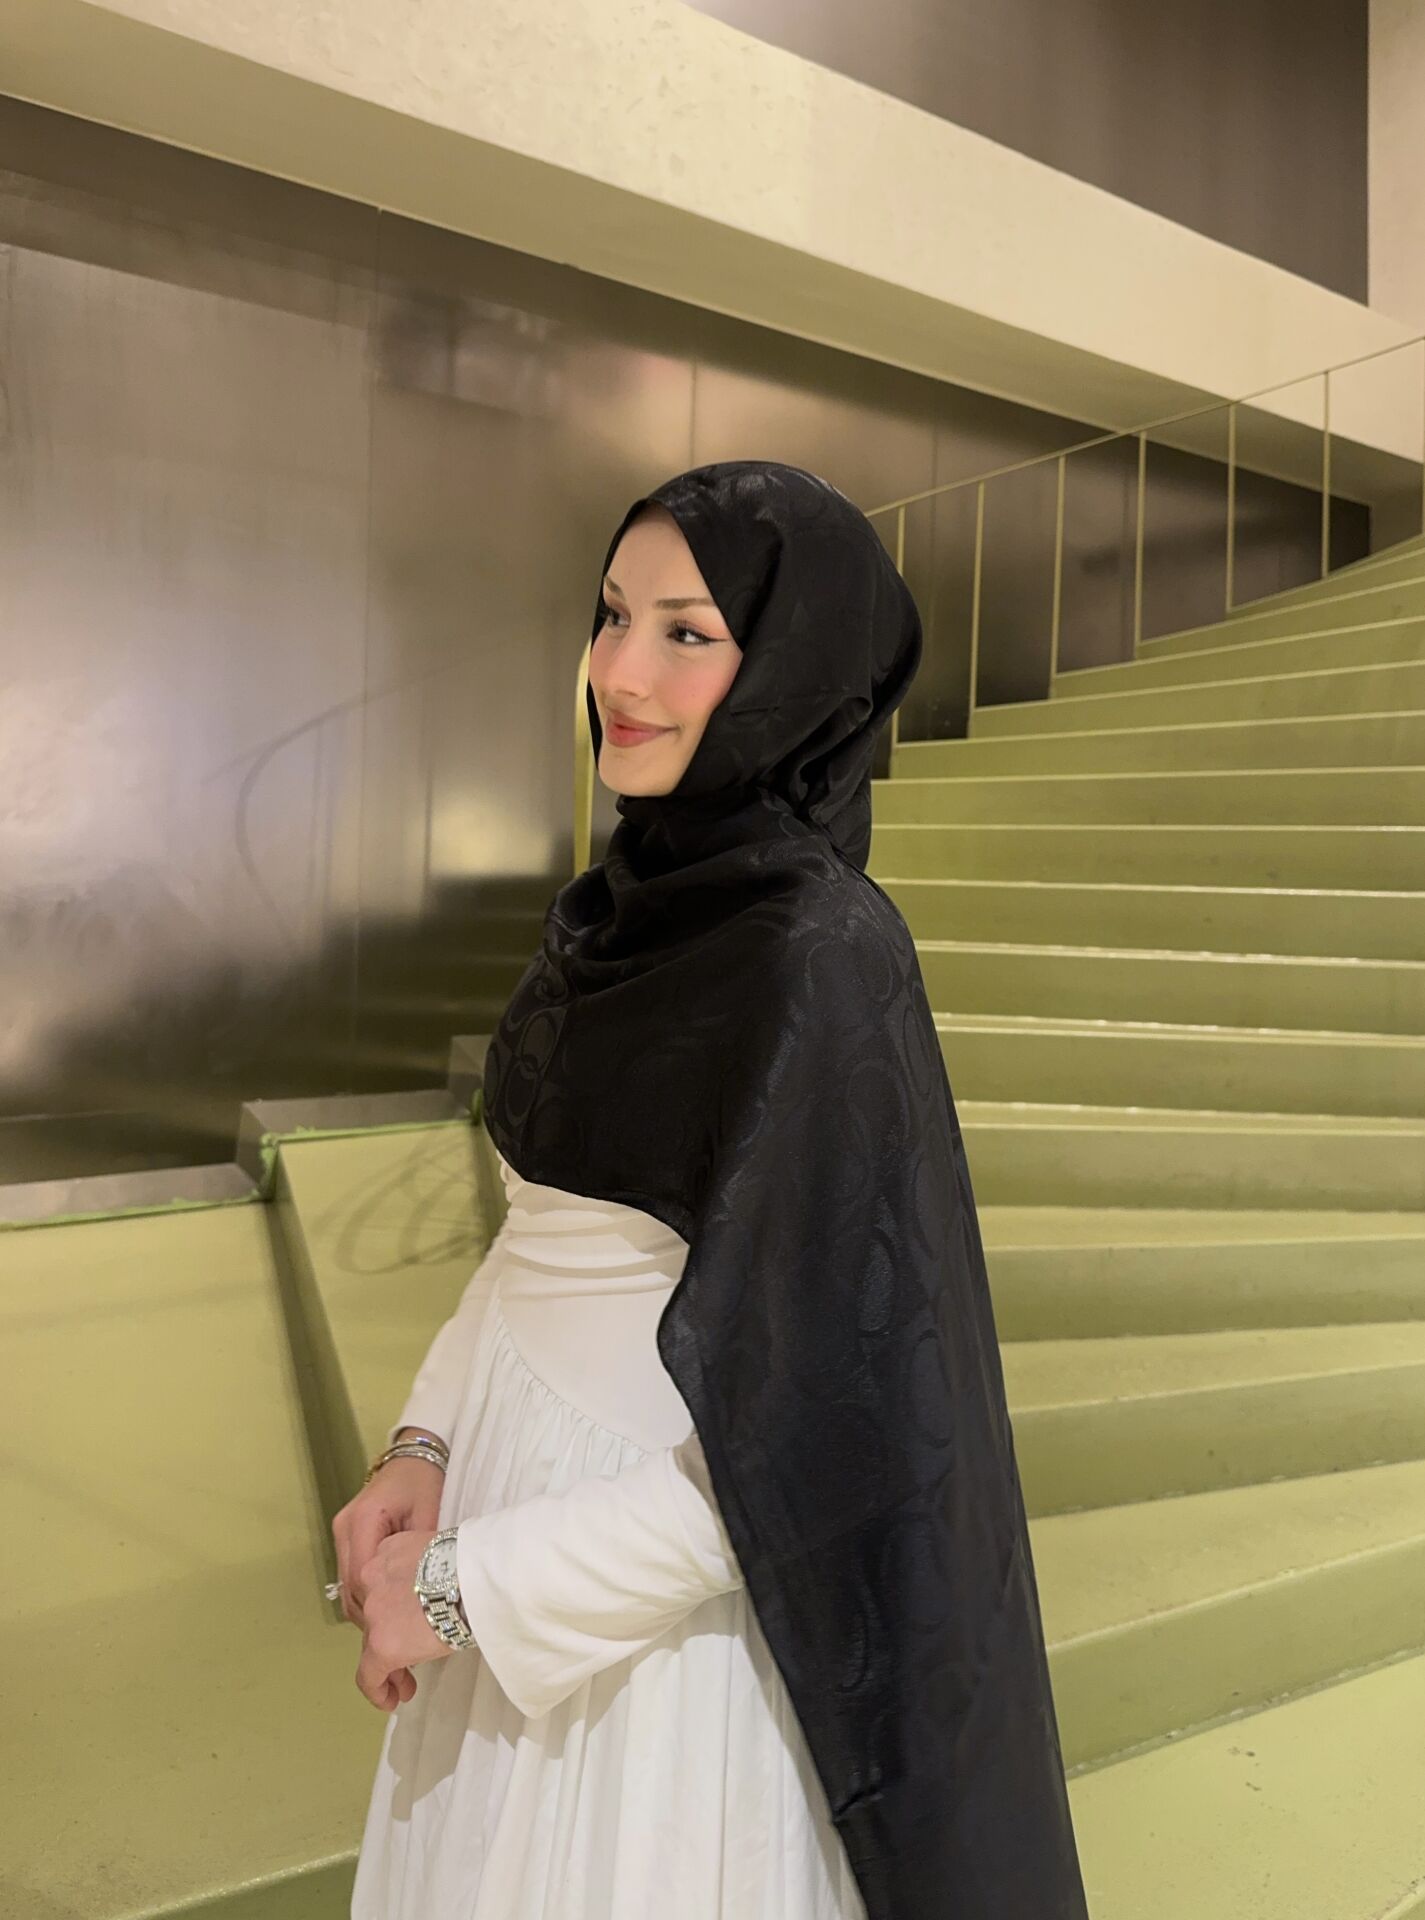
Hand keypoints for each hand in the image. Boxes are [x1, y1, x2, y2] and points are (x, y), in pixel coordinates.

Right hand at [332, 1454, 444, 1633]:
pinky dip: (365, 1595)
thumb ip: (418, 1557)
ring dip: (366, 1609)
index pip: (360, 1577)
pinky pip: (351, 1576)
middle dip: (370, 1617)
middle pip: (348, 1587)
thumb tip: (419, 1600)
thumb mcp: (429, 1517)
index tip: (397, 1631)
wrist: (414, 1457)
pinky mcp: (346, 1537)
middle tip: (396, 1641)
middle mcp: (343, 1528)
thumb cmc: (425, 1484)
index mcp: (362, 1521)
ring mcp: (341, 1533)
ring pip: (346, 1586)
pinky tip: (387, 1609)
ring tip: (392, 1629)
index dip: (376, 1608)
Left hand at [355, 1527, 457, 1711]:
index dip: (391, 1611)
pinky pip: (369, 1674)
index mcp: (388, 1551)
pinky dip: (377, 1690)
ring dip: (387, 1666)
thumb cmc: (473, 1562)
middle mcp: (372, 1578)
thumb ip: (424, 1571)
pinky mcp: (381, 1644)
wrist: (476, 1577)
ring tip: (404, 1687)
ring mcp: (374, 1611)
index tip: (405, 1626)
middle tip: (407, 1662)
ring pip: (372, 1644)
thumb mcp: (440, 1553)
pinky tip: (391, 1701)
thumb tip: (434, 1594)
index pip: (381, 1587)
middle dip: (389, 1639)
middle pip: (375, 1616)